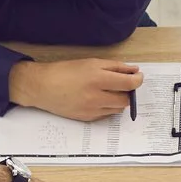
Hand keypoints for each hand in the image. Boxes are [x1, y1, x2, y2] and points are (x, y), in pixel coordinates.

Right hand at [9, 58, 143, 121]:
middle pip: (126, 99)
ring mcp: (92, 110)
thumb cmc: (65, 71)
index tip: (138, 77)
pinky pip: (106, 114)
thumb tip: (134, 70)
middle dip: (128, 92)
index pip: (129, 83)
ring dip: (119, 100)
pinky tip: (98, 98)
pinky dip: (108, 106)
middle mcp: (96, 96)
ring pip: (118, 108)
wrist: (42, 87)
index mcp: (98, 79)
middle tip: (123, 84)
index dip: (137, 80)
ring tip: (109, 91)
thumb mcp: (91, 63)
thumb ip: (115, 66)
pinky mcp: (87, 118)